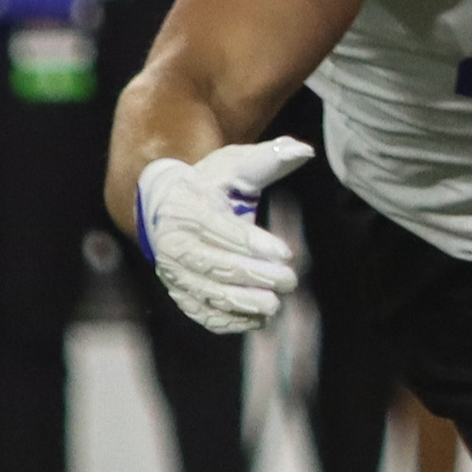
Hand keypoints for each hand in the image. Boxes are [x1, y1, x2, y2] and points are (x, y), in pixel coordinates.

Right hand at [135, 137, 313, 333]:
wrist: (167, 206)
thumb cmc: (211, 183)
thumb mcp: (236, 165)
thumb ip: (269, 158)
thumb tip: (304, 151)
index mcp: (186, 207)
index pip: (220, 228)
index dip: (253, 243)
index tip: (286, 253)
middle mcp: (173, 241)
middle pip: (213, 264)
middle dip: (254, 275)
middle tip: (289, 281)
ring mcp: (172, 271)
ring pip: (206, 292)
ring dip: (241, 302)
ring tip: (274, 306)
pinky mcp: (179, 291)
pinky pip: (201, 311)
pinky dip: (227, 320)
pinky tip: (256, 320)